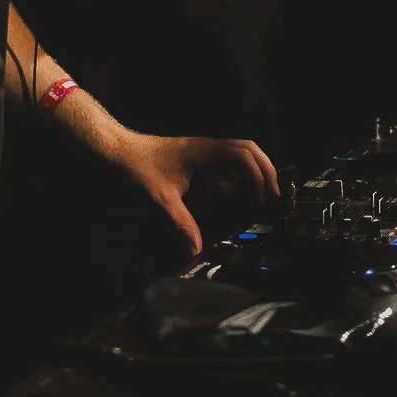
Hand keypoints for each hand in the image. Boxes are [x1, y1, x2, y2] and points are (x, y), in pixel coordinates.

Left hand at [112, 131, 279, 256]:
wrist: (122, 150)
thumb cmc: (139, 167)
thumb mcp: (161, 198)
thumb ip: (181, 223)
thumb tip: (196, 249)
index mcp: (203, 151)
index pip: (242, 156)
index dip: (257, 176)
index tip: (260, 199)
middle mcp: (208, 147)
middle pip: (250, 149)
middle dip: (266, 170)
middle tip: (273, 197)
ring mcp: (205, 150)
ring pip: (243, 151)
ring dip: (257, 169)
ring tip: (264, 194)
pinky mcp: (201, 156)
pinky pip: (230, 159)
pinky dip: (243, 172)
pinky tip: (242, 191)